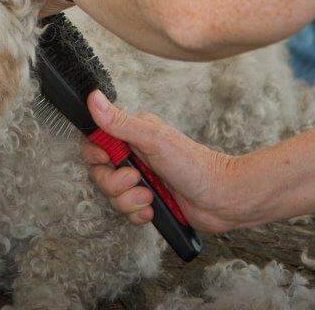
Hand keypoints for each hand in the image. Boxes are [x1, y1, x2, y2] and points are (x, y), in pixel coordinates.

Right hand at [82, 90, 249, 234]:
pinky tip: (153, 209)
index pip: (97, 140)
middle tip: (137, 179)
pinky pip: (127, 212)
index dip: (97, 154)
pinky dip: (138, 214)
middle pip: (101, 172)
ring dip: (129, 201)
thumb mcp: (154, 140)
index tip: (109, 159)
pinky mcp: (148, 200)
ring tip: (150, 197)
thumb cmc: (195, 164)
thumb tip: (94, 99)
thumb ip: (122, 123)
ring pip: (113, 195)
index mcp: (135, 133)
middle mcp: (136, 154)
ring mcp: (142, 178)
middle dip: (115, 183)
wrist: (220, 199)